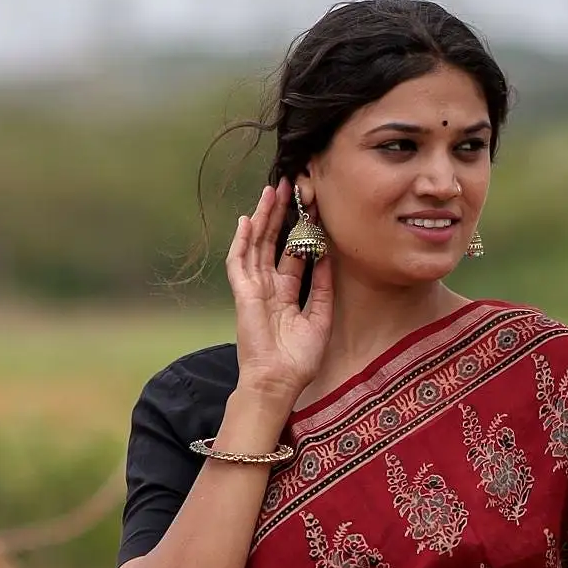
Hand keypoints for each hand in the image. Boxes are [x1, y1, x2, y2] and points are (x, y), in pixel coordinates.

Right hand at [228, 181, 332, 405]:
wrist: (278, 381)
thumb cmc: (299, 359)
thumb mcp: (320, 318)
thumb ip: (324, 288)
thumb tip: (328, 257)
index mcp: (286, 294)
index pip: (293, 254)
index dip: (302, 231)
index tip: (312, 208)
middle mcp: (268, 287)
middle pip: (273, 242)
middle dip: (281, 214)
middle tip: (290, 186)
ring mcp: (253, 289)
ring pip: (256, 245)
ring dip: (262, 218)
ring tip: (272, 191)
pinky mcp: (243, 294)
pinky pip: (239, 262)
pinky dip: (241, 241)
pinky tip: (246, 220)